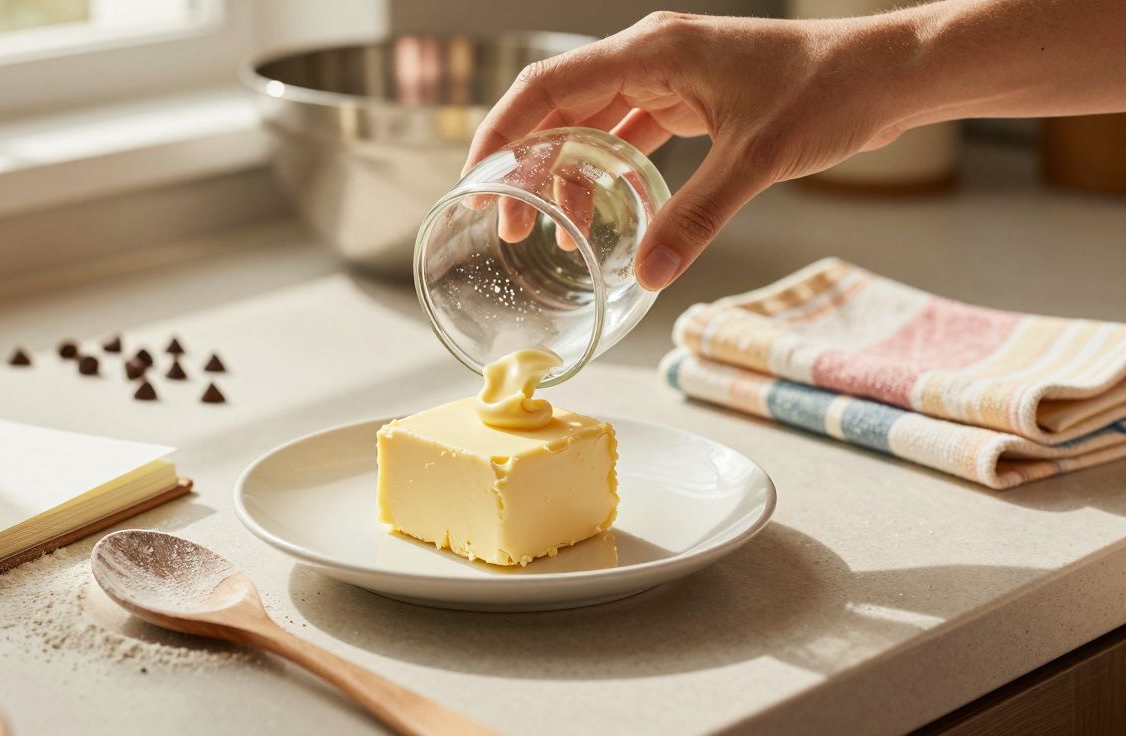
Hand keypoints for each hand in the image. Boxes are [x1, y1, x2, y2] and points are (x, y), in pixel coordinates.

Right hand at [462, 11, 909, 289]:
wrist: (889, 74)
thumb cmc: (830, 91)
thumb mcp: (757, 159)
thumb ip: (696, 218)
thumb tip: (648, 277)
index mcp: (654, 50)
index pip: (550, 86)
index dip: (502, 131)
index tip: (476, 180)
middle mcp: (651, 56)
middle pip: (560, 106)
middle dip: (528, 164)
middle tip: (510, 223)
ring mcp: (669, 76)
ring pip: (591, 123)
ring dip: (567, 173)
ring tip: (554, 230)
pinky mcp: (689, 100)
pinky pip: (626, 133)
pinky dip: (606, 171)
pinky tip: (600, 210)